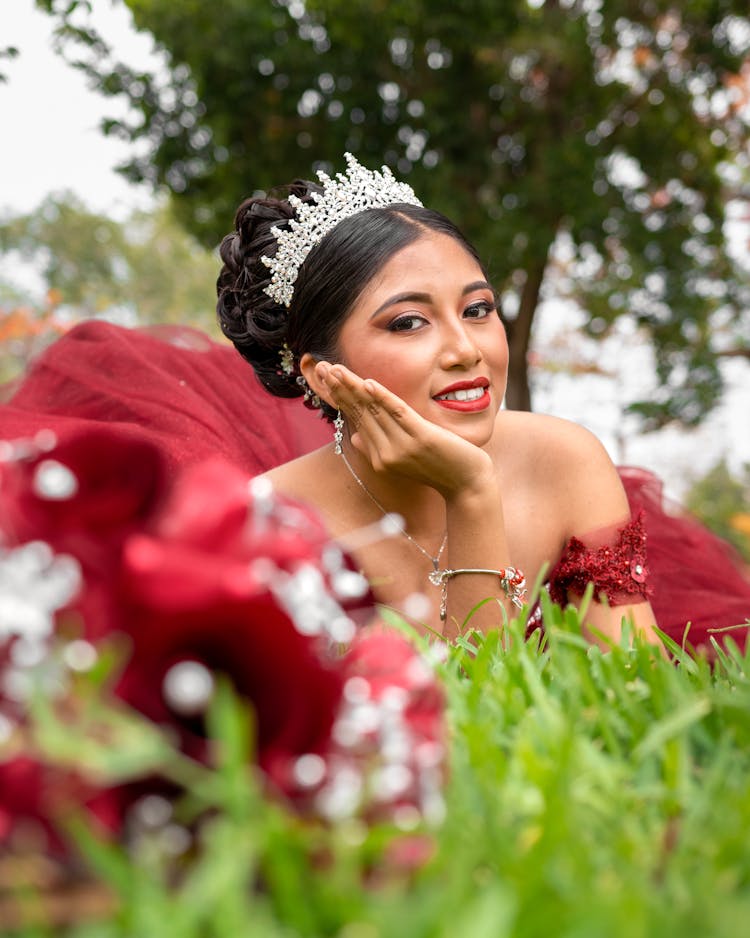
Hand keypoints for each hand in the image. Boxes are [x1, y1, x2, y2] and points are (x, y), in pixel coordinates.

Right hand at [317, 362, 493, 499]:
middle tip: (322, 366)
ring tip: (337, 369)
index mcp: (379, 457)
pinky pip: (398, 414)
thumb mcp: (405, 460)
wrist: (467, 485)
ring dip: (353, 388)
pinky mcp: (420, 438)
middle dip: (339, 388)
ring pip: (373, 411)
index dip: (340, 397)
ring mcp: (402, 447)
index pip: (356, 419)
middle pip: (359, 413)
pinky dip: (382, 397)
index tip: (325, 377)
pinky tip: (367, 383)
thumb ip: (378, 447)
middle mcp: (385, 454)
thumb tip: (355, 436)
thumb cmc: (440, 469)